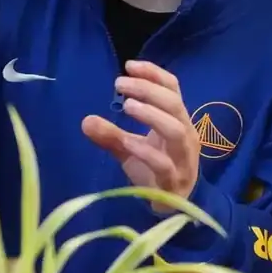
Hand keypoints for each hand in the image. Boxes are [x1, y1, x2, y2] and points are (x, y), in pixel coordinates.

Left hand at [82, 61, 198, 210]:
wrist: (174, 207)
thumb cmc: (155, 171)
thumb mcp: (130, 149)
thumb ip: (112, 135)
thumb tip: (85, 120)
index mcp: (178, 121)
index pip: (173, 89)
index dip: (154, 74)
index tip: (129, 65)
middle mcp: (186, 135)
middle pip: (174, 105)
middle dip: (148, 90)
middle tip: (120, 84)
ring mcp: (183, 159)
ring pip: (176, 130)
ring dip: (152, 115)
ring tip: (127, 106)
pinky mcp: (175, 182)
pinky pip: (165, 164)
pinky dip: (147, 151)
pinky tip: (128, 143)